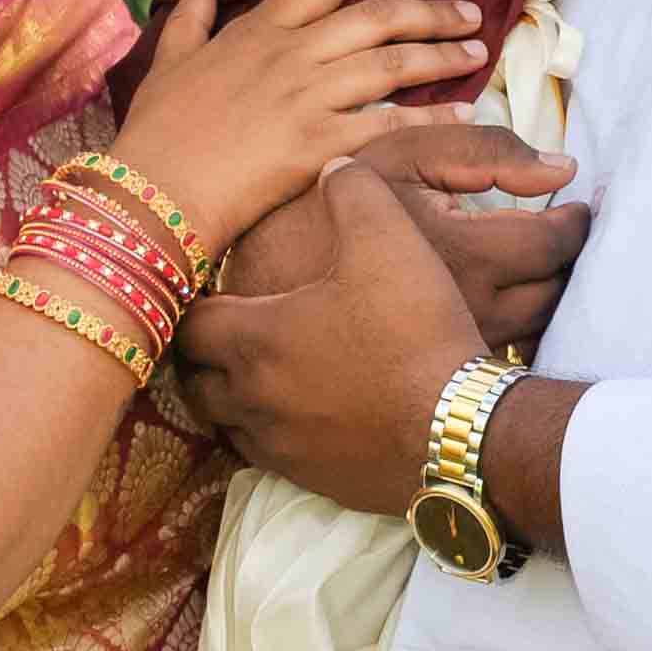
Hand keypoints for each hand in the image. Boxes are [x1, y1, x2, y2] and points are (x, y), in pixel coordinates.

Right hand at [112, 0, 480, 250]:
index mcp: (260, 28)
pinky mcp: (320, 144)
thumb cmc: (158, 130)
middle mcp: (292, 54)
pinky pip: (390, 124)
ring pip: (392, 63)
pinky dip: (431, 118)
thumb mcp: (169, 60)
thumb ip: (190, 15)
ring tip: (477, 51)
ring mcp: (308, 97)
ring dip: (442, 55)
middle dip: (432, 11)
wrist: (153, 192)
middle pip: (378, 17)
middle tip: (471, 10)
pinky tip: (461, 114)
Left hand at [181, 160, 488, 515]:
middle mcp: (254, 400)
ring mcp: (282, 448)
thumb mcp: (388, 237)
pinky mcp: (315, 481)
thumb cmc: (413, 330)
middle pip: (195, 384)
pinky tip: (303, 411)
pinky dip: (271, 432)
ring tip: (256, 371)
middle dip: (201, 358)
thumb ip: (352, 190)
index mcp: (256, 339)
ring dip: (232, 399)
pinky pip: (269, 458)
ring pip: (228, 426)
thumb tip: (332, 169)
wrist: (462, 428)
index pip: (189, 326)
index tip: (206, 291)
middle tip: (221, 332)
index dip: (193, 305)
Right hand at [214, 126, 589, 348]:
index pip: (558, 242)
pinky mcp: (433, 387)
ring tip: (535, 269)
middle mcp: (475, 313)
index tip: (578, 206)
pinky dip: (509, 330)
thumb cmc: (319, 217)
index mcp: (471, 254)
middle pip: (556, 293)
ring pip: (534, 331)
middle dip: (566, 261)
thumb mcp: (394, 157)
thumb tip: (562, 168)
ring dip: (543, 298)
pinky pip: (497, 362)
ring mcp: (453, 357)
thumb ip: (482, 149)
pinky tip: (492, 307)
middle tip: (564, 235)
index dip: (576, 221)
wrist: (254, 302)